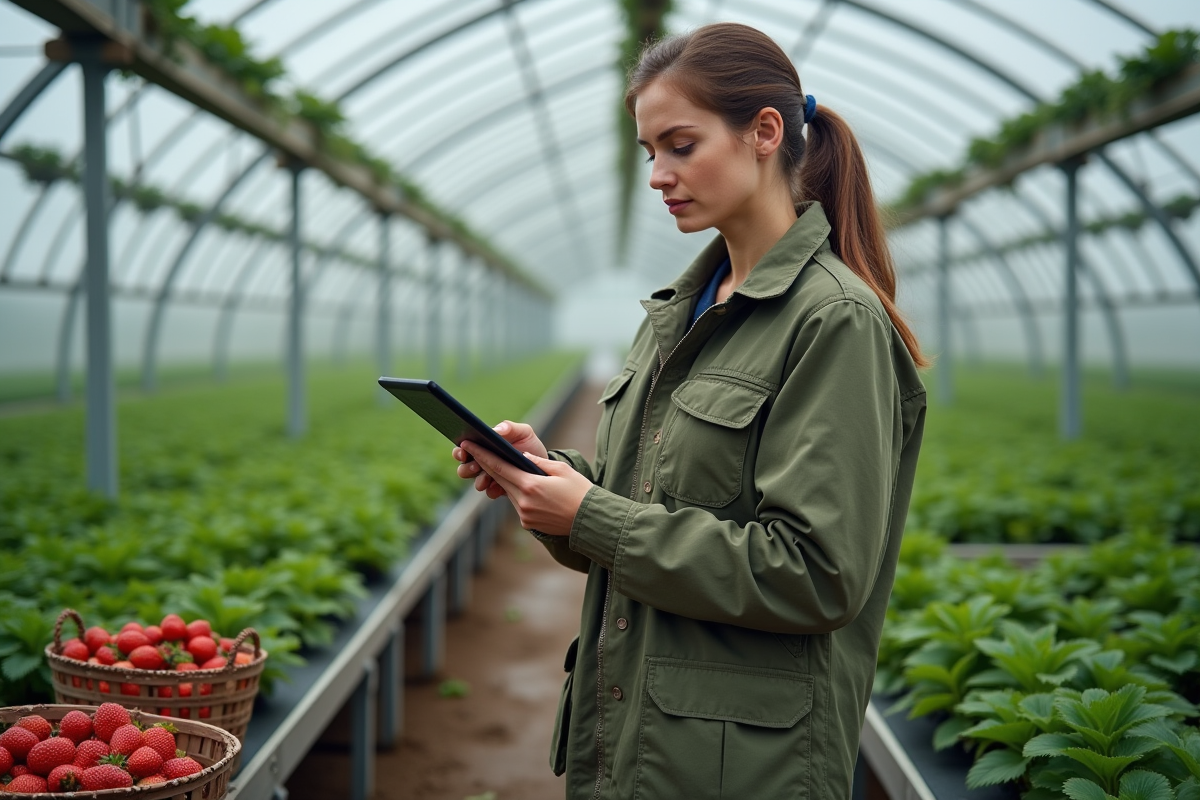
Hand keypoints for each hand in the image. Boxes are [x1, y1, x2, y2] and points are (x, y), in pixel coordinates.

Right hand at [453, 421, 547, 499]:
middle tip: (476, 466)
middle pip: (464, 468)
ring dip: (479, 480)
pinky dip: (492, 489)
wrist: (546, 465)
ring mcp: (491, 478)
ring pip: (476, 482)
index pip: (464, 448)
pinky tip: (499, 488)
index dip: (460, 450)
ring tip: (486, 478)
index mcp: (484, 447)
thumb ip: (511, 428)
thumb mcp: (524, 433)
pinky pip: (490, 492)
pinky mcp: (500, 490)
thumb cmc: (531, 445)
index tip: (465, 449)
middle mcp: (484, 463)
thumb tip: (497, 430)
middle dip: (467, 468)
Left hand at [460, 440, 591, 536]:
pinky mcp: (527, 524)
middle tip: (473, 452)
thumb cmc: (580, 492)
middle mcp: (523, 502)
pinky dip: (518, 495)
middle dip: (486, 465)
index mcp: (530, 485)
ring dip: (504, 481)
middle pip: (499, 479)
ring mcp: (524, 515)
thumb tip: (522, 457)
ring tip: (500, 467)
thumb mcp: (562, 470)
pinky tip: (524, 487)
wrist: (590, 520)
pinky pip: (518, 504)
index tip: (468, 446)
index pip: (499, 467)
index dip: (482, 455)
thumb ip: (539, 462)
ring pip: (508, 492)